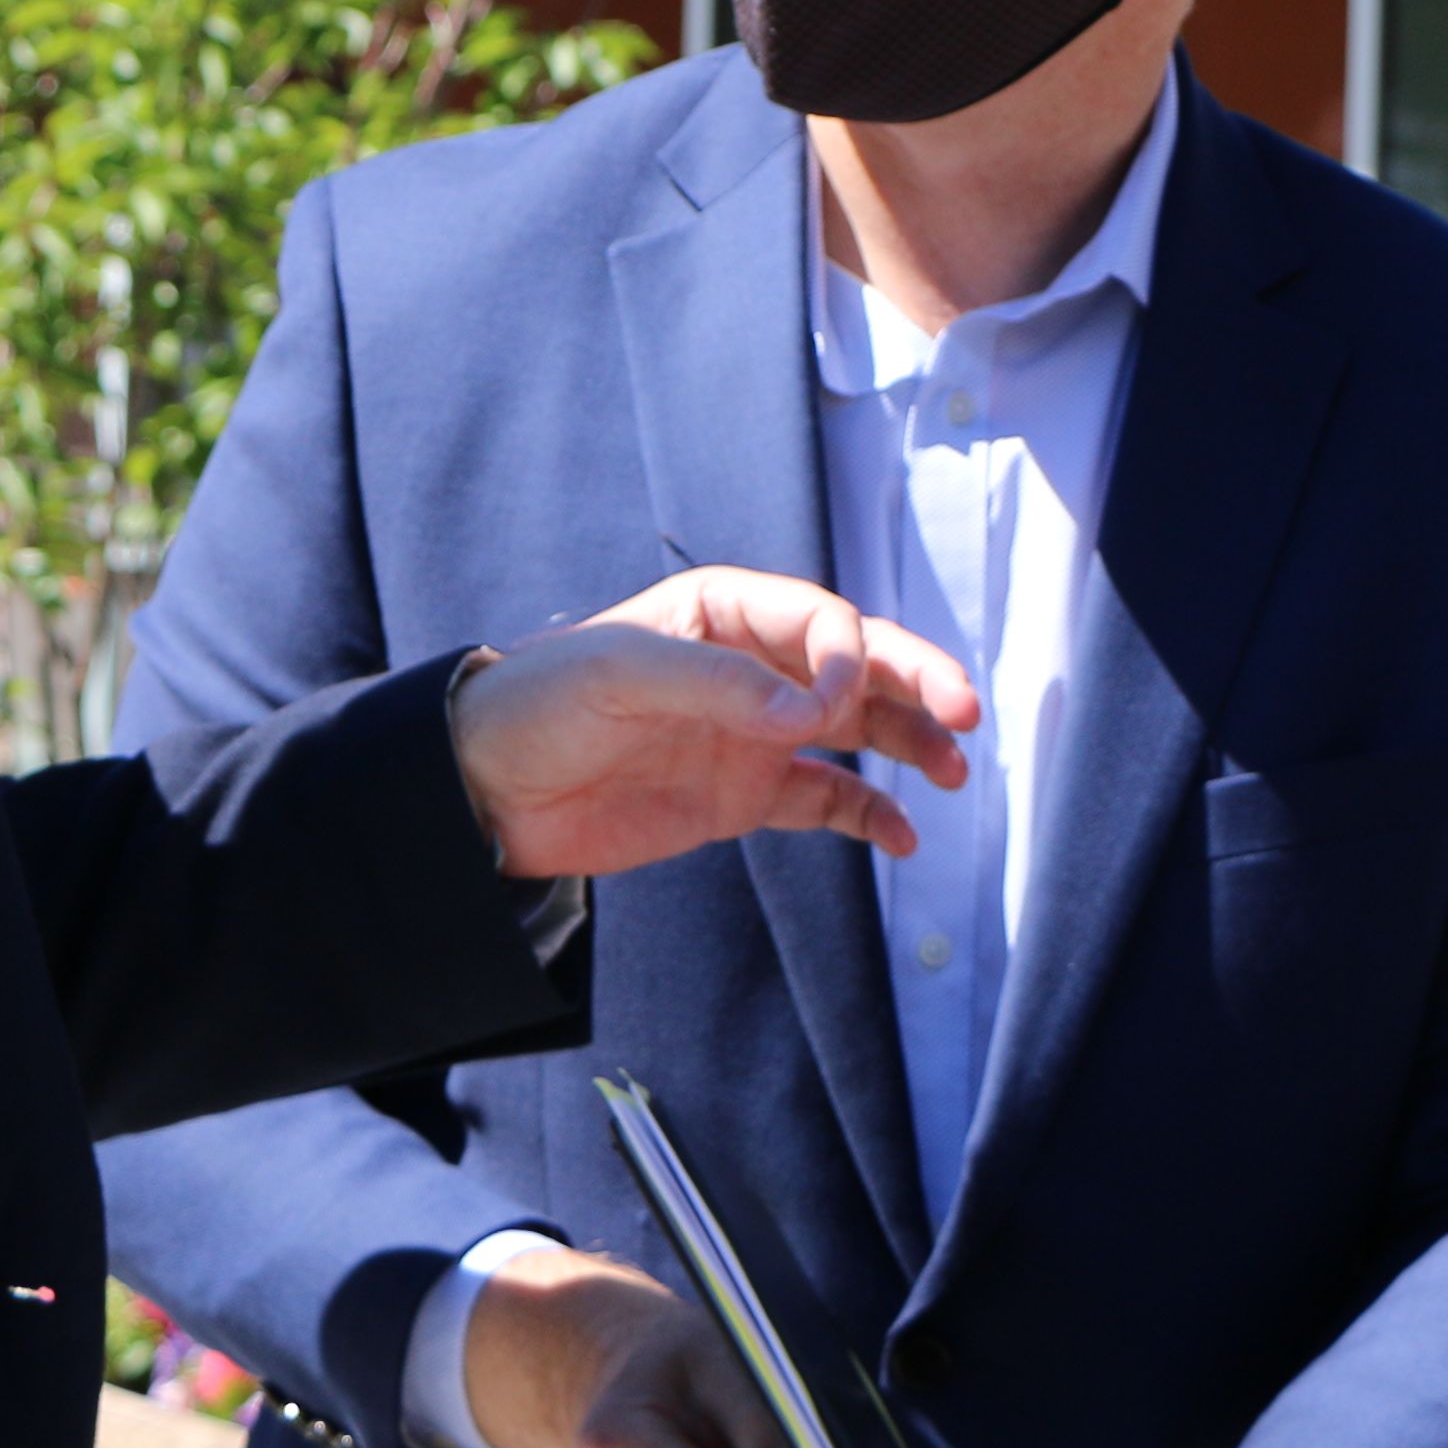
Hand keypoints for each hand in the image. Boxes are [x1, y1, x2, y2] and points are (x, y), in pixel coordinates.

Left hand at [446, 566, 982, 877]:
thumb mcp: (618, 673)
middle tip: (964, 712)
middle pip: (854, 664)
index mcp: (719, 613)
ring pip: (854, 729)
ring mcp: (751, 733)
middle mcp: (747, 668)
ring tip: (950, 770)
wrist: (483, 791)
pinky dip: (869, 813)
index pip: (816, 620)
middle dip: (913, 682)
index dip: (845, 656)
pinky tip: (904, 834)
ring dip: (907, 742)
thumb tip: (808, 717)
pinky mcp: (742, 796)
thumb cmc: (537, 704)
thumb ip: (717, 687)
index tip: (832, 709)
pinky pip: (825, 799)